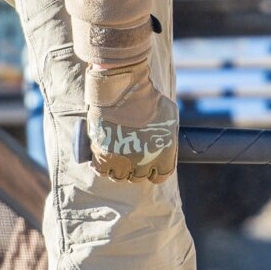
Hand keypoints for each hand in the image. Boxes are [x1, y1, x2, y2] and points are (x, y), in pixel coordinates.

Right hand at [84, 62, 177, 182]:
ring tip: (116, 159)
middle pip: (138, 177)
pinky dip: (101, 167)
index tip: (150, 164)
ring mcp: (122, 161)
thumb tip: (165, 137)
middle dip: (136, 168)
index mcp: (163, 156)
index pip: (160, 176)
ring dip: (118, 169)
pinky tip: (102, 160)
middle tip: (131, 156)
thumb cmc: (150, 99)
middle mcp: (144, 163)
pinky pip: (101, 170)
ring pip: (119, 176)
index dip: (155, 170)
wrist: (126, 91)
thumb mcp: (170, 115)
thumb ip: (168, 133)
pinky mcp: (102, 155)